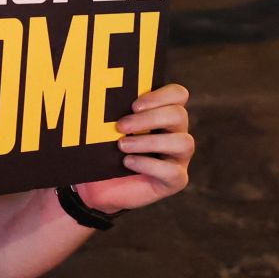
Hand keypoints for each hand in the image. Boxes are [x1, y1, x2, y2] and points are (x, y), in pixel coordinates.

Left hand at [74, 83, 193, 213]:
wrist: (96, 184)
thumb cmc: (103, 149)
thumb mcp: (103, 127)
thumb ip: (109, 110)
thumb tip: (96, 93)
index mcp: (163, 113)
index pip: (178, 94)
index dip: (160, 95)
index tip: (134, 105)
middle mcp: (176, 132)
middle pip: (178, 115)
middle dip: (149, 118)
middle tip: (120, 125)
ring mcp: (178, 157)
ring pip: (183, 142)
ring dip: (149, 141)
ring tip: (122, 145)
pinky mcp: (175, 179)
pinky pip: (172, 171)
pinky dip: (148, 165)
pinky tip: (127, 162)